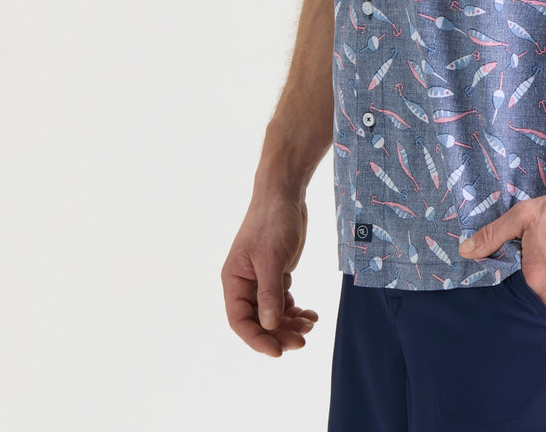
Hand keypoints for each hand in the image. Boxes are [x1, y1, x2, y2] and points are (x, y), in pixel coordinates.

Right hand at [221, 191, 319, 357]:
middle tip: (302, 342)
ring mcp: (261, 279)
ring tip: (310, 325)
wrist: (285, 193)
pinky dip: (297, 310)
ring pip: (273, 314)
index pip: (240, 321)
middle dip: (279, 333)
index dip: (257, 340)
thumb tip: (268, 327)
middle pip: (258, 321)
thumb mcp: (271, 258)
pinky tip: (312, 315)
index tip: (277, 352)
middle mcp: (245, 284)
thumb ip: (269, 293)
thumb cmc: (272, 221)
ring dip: (290, 324)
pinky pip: (284, 301)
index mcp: (234, 281)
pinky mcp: (277, 273)